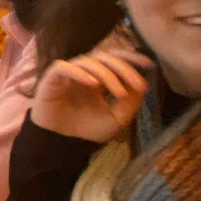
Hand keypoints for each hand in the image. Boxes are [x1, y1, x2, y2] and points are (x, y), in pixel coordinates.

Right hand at [32, 44, 153, 142]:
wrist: (61, 142)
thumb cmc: (86, 130)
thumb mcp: (116, 120)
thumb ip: (130, 103)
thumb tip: (142, 85)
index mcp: (99, 78)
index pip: (115, 59)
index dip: (131, 58)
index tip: (148, 64)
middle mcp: (84, 72)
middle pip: (105, 58)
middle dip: (124, 69)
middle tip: (138, 84)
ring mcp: (67, 74)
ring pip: (88, 61)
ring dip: (107, 74)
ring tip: (119, 92)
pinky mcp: (51, 79)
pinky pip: (64, 67)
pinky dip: (79, 72)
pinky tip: (92, 84)